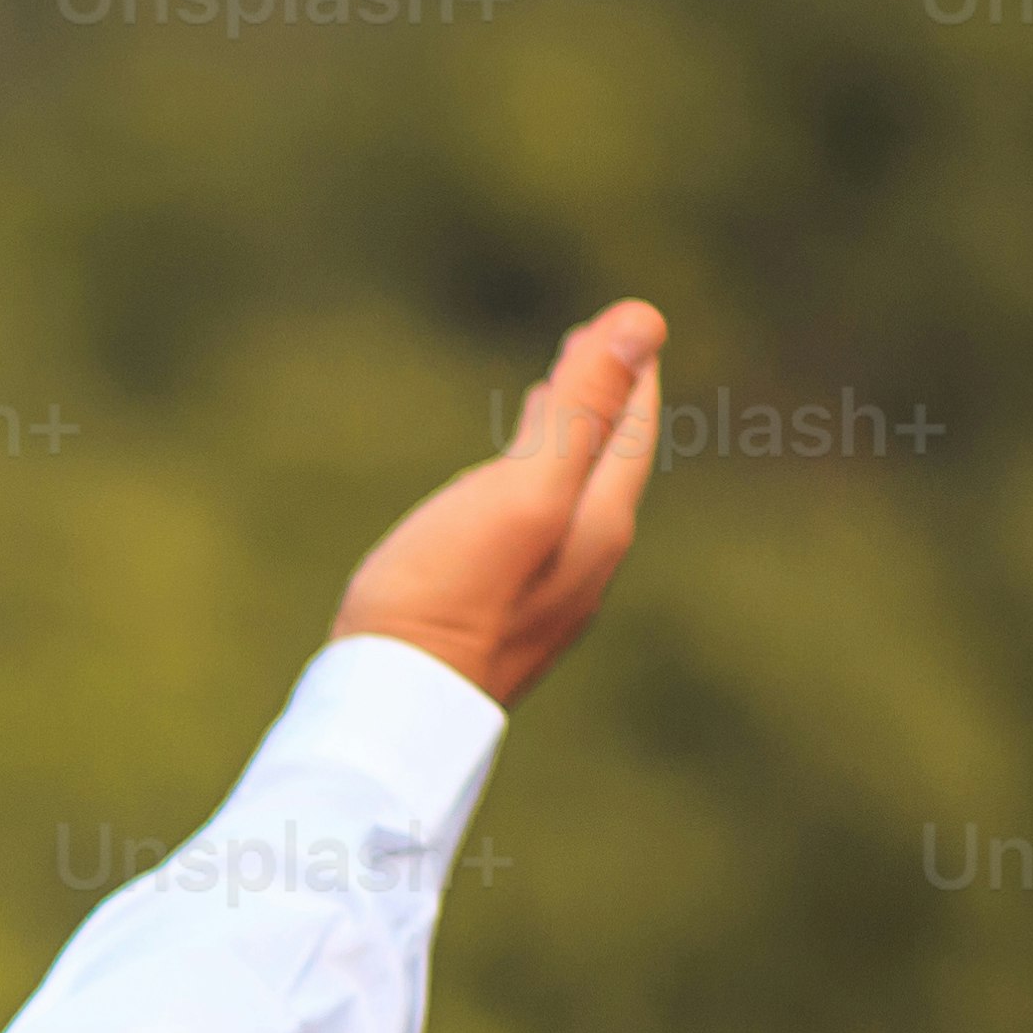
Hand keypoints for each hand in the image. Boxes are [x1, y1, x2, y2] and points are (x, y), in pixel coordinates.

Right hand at [326, 297, 666, 705]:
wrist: (391, 711)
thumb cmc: (447, 596)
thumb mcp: (522, 490)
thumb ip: (583, 409)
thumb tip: (641, 320)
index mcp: (598, 528)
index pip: (630, 433)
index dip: (629, 374)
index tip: (625, 323)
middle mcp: (584, 566)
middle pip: (606, 466)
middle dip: (604, 405)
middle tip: (591, 349)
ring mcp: (543, 598)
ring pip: (569, 501)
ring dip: (565, 446)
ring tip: (546, 406)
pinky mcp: (497, 617)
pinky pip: (531, 534)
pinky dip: (527, 491)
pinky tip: (494, 495)